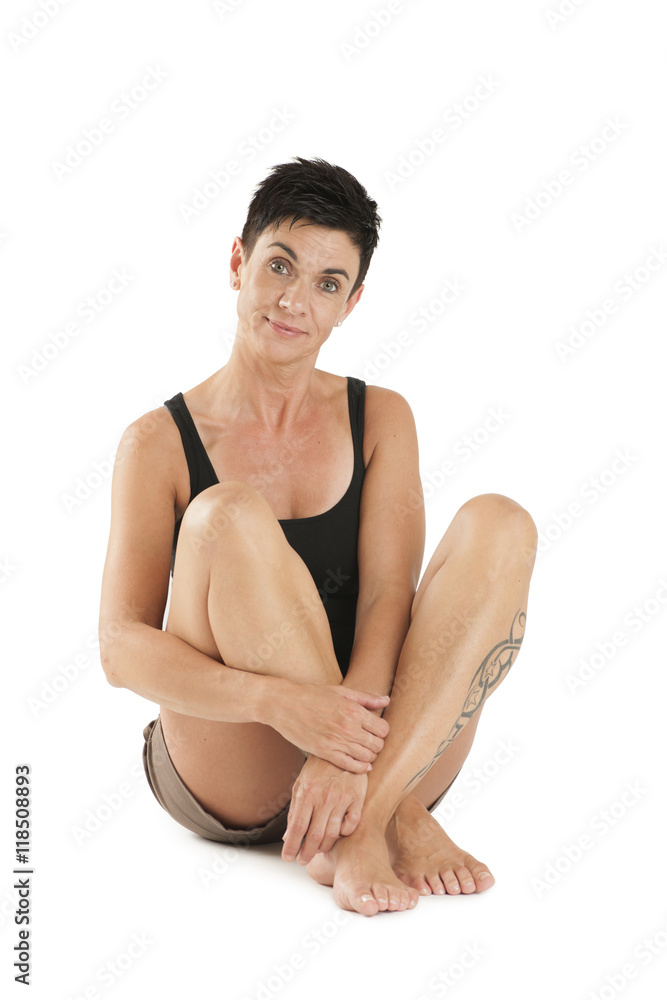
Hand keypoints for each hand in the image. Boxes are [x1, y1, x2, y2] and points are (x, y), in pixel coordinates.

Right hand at [270, 681, 389, 772]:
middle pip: (377, 745)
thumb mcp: (340, 691)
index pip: (383, 729)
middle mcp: (348, 727)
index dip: (382, 731)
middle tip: (369, 741)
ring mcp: (336, 741)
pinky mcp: (324, 752)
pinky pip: (351, 766)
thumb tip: (386, 700)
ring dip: (368, 755)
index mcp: (354, 710)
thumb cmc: (311, 694)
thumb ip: (365, 698)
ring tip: (362, 750)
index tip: (374, 730)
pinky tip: (359, 763)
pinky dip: (360, 767)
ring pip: (367, 757)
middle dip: (376, 744)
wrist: (283, 704)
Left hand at [281, 755, 367, 864]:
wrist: (342, 746)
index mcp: (307, 793)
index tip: (288, 858)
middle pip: (314, 835)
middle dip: (306, 853)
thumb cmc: (318, 768)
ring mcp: (342, 798)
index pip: (296, 827)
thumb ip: (295, 810)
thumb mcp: (301, 784)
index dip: (291, 846)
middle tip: (302, 860)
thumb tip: (287, 836)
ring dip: (324, 846)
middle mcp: (324, 797)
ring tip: (318, 849)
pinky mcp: (357, 797)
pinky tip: (338, 833)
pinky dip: (344, 833)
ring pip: (333, 833)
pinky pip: (351, 824)